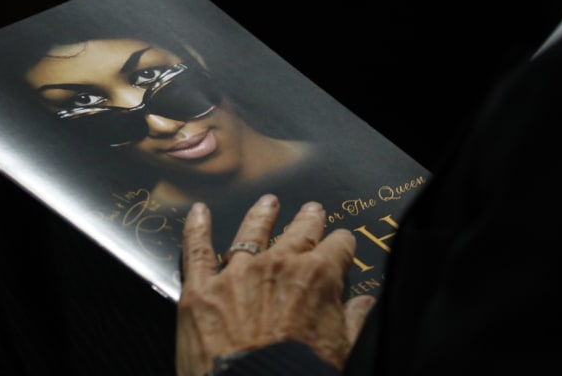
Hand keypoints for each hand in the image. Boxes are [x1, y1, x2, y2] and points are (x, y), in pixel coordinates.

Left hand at [176, 194, 375, 375]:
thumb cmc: (302, 375)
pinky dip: (196, 228)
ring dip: (261, 215)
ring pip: (251, 232)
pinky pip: (197, 250)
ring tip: (268, 202)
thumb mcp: (343, 350)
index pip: (338, 247)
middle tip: (312, 210)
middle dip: (308, 221)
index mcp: (318, 277)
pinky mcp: (201, 289)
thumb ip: (354, 321)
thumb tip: (365, 303)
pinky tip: (198, 212)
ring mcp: (236, 274)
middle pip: (298, 233)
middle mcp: (277, 265)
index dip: (342, 245)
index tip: (342, 243)